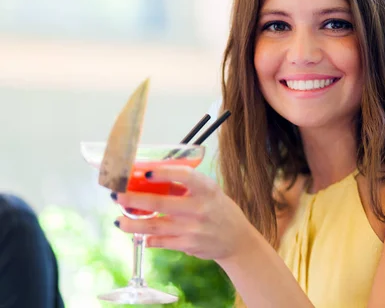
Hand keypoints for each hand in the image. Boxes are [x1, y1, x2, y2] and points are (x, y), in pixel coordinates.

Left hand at [113, 166, 253, 261]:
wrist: (236, 239)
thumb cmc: (218, 209)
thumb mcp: (208, 191)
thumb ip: (183, 185)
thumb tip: (148, 178)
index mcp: (206, 188)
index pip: (184, 175)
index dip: (163, 173)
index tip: (145, 172)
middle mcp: (200, 207)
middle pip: (159, 203)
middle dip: (133, 200)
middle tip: (117, 195)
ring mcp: (193, 228)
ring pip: (154, 225)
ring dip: (132, 223)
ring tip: (118, 221)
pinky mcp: (188, 244)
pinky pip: (161, 241)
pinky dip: (147, 238)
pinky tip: (139, 234)